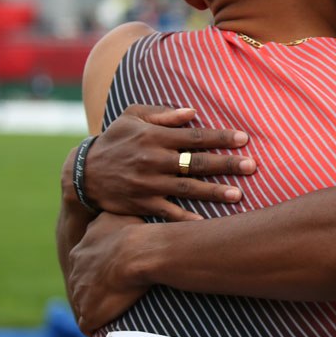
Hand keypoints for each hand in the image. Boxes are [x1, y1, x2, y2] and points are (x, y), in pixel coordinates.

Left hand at [66, 212, 150, 335]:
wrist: (136, 252)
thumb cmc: (134, 232)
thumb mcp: (114, 217)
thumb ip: (107, 220)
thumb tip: (113, 218)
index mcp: (80, 251)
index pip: (84, 264)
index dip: (99, 270)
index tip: (113, 274)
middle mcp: (75, 272)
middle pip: (80, 285)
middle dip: (93, 291)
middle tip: (115, 295)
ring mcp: (80, 294)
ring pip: (84, 305)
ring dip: (96, 310)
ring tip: (114, 315)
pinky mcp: (89, 313)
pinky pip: (88, 326)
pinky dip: (97, 328)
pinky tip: (108, 330)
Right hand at [83, 105, 256, 219]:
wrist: (84, 174)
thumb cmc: (114, 140)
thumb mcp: (131, 117)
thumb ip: (162, 114)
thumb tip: (192, 113)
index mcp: (154, 137)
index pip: (193, 137)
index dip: (219, 137)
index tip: (243, 138)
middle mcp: (153, 160)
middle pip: (195, 162)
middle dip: (225, 164)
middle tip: (251, 166)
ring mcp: (148, 184)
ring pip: (187, 189)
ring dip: (213, 192)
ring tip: (238, 194)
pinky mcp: (142, 203)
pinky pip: (169, 213)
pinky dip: (187, 219)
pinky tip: (207, 224)